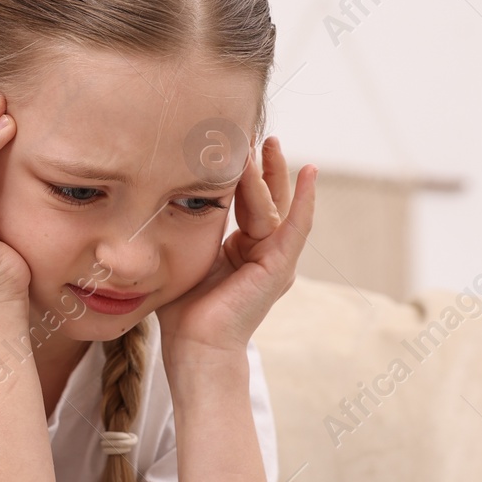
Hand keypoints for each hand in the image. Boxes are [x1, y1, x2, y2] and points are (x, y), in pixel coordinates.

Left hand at [155, 136, 316, 363]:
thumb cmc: (184, 313)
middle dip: (264, 166)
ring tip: (270, 142)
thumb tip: (171, 195)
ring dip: (272, 173)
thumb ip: (192, 229)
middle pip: (268, 200)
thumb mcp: (188, 257)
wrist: (195, 348)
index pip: (249, 204)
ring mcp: (275, 260)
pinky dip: (304, 200)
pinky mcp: (279, 267)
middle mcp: (265, 254)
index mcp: (245, 252)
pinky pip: (295, 226)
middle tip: (259, 133)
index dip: (244, 175)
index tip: (236, 145)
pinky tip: (309, 171)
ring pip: (273, 207)